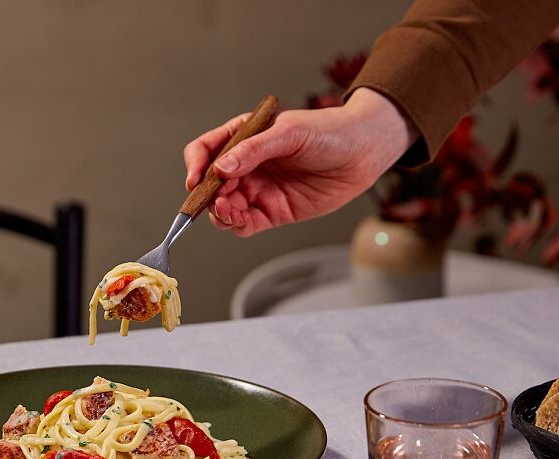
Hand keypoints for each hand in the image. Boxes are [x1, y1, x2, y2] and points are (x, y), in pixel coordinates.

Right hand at [182, 88, 416, 236]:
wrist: (363, 152)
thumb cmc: (329, 132)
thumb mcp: (289, 133)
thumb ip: (254, 150)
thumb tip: (221, 168)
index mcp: (244, 138)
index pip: (206, 150)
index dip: (195, 165)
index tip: (197, 179)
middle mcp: (246, 166)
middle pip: (210, 185)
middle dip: (208, 195)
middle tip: (220, 198)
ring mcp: (258, 190)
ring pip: (224, 208)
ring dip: (220, 213)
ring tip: (230, 211)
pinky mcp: (272, 212)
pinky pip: (245, 224)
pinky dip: (237, 226)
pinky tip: (240, 221)